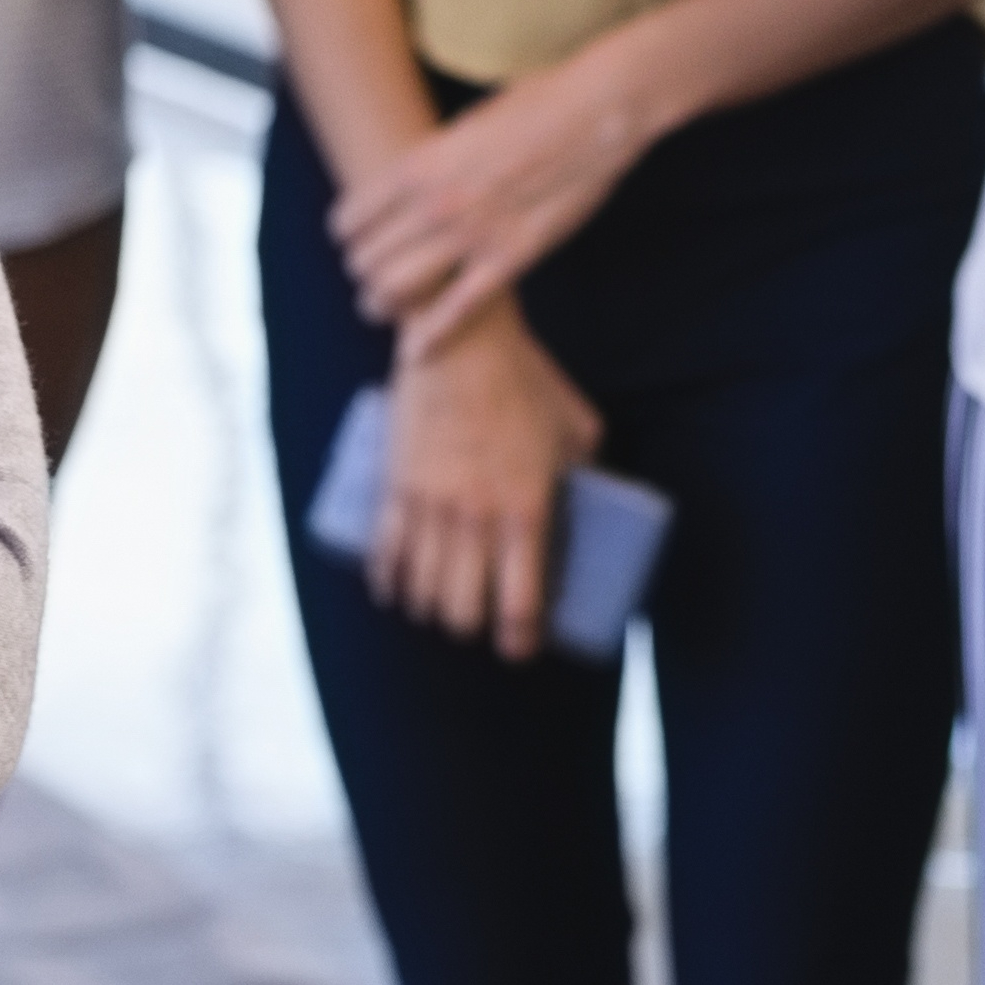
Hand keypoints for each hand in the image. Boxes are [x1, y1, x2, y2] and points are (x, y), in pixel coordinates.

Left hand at [332, 49, 652, 354]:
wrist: (593, 114)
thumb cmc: (533, 107)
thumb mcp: (464, 126)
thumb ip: (435, 161)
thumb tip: (416, 182)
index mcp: (419, 164)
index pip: (352, 217)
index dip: (347, 235)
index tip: (352, 241)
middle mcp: (435, 202)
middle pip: (368, 259)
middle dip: (362, 273)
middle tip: (367, 279)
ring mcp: (472, 234)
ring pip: (398, 289)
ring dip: (380, 304)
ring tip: (378, 309)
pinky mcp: (510, 259)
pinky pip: (457, 310)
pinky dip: (431, 336)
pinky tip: (415, 352)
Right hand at [367, 304, 597, 663]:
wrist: (459, 336)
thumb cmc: (525, 377)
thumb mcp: (576, 425)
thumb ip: (588, 464)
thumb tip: (600, 491)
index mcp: (526, 507)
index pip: (519, 602)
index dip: (518, 639)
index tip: (520, 648)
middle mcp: (475, 515)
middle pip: (462, 609)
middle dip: (471, 628)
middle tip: (480, 622)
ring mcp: (430, 503)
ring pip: (422, 589)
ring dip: (431, 611)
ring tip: (440, 608)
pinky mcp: (396, 484)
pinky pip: (385, 552)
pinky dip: (388, 583)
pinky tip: (394, 593)